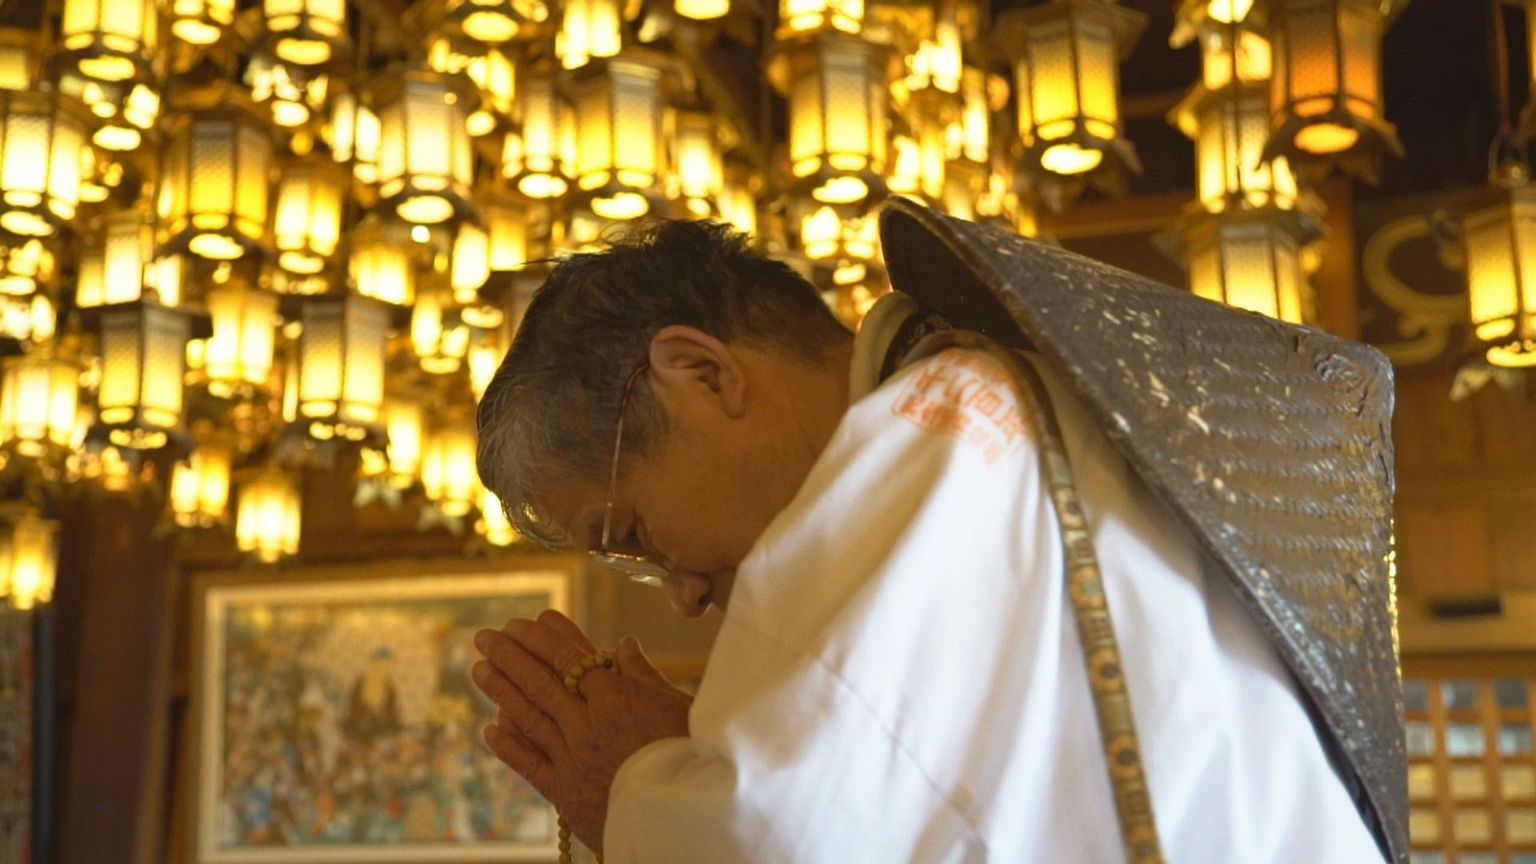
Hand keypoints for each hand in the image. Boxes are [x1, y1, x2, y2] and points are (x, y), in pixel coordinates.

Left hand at [470, 610, 692, 851]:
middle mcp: (586, 723)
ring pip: (528, 716)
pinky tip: (489, 730)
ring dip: (500, 690)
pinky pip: (530, 765)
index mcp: (616, 697)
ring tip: (478, 668)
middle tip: (486, 637)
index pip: (570, 657)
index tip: (525, 621)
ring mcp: (572, 757)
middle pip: (540, 681)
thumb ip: (643, 675)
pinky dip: (509, 747)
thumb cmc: (691, 755)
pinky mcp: (566, 793)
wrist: (683, 817)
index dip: (545, 637)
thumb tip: (623, 645)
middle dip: (510, 655)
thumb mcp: (677, 705)